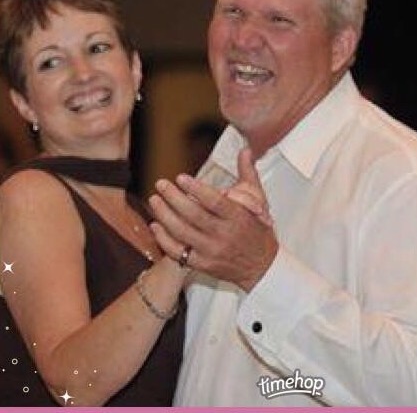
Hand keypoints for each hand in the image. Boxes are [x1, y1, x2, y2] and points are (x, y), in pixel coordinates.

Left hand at [148, 147, 277, 290]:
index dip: (196, 189)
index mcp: (238, 217)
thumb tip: (245, 150)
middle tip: (161, 184)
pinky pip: (179, 252)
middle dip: (174, 198)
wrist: (262, 267)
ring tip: (154, 200)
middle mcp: (224, 235)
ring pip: (183, 233)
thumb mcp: (259, 200)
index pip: (214, 202)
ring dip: (165, 215)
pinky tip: (155, 225)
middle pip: (194, 216)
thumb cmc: (258, 230)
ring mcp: (212, 252)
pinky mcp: (203, 265)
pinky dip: (164, 239)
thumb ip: (248, 173)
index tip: (181, 177)